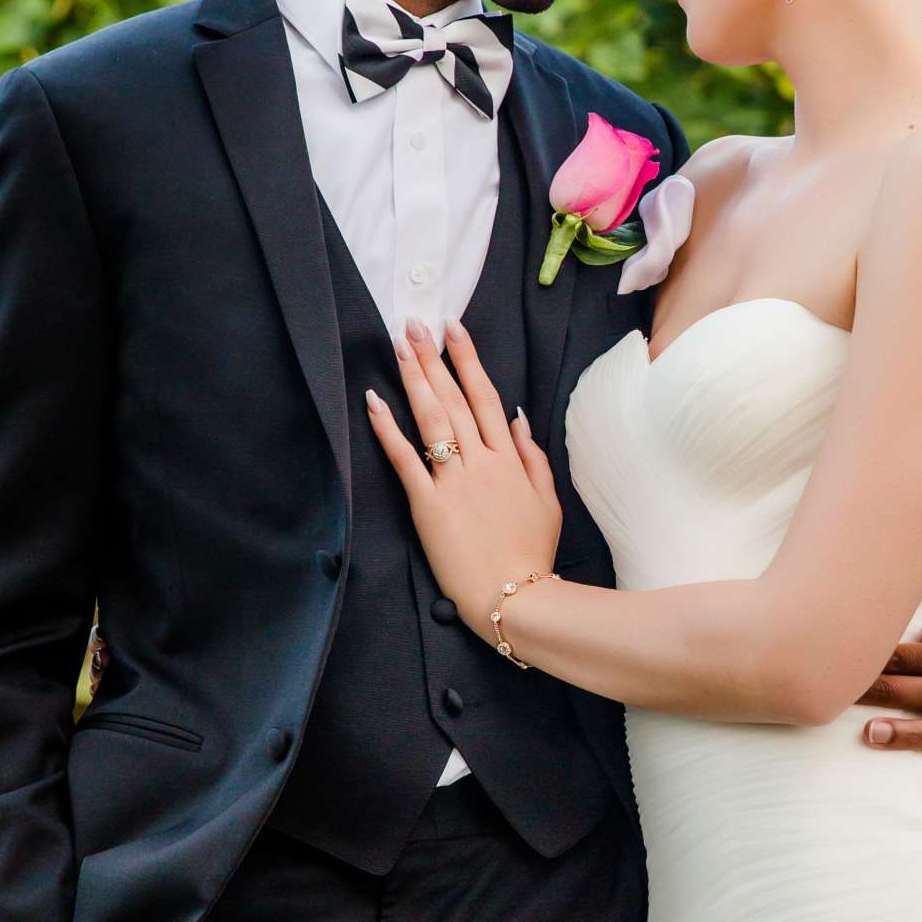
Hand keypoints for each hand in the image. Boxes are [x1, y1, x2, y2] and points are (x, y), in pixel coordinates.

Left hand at [366, 316, 561, 636]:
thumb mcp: (547, 500)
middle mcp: (482, 462)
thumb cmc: (532, 553)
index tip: (454, 328)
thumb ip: (533, 456)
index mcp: (510, 459)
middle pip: (453, 399)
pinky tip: (375, 401)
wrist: (515, 596)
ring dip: (413, 379)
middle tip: (413, 324)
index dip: (468, 359)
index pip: (486, 397)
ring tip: (398, 347)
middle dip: (433, 357)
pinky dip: (388, 429)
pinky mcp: (428, 506)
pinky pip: (406, 459)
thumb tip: (519, 416)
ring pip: (431, 419)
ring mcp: (454, 482)